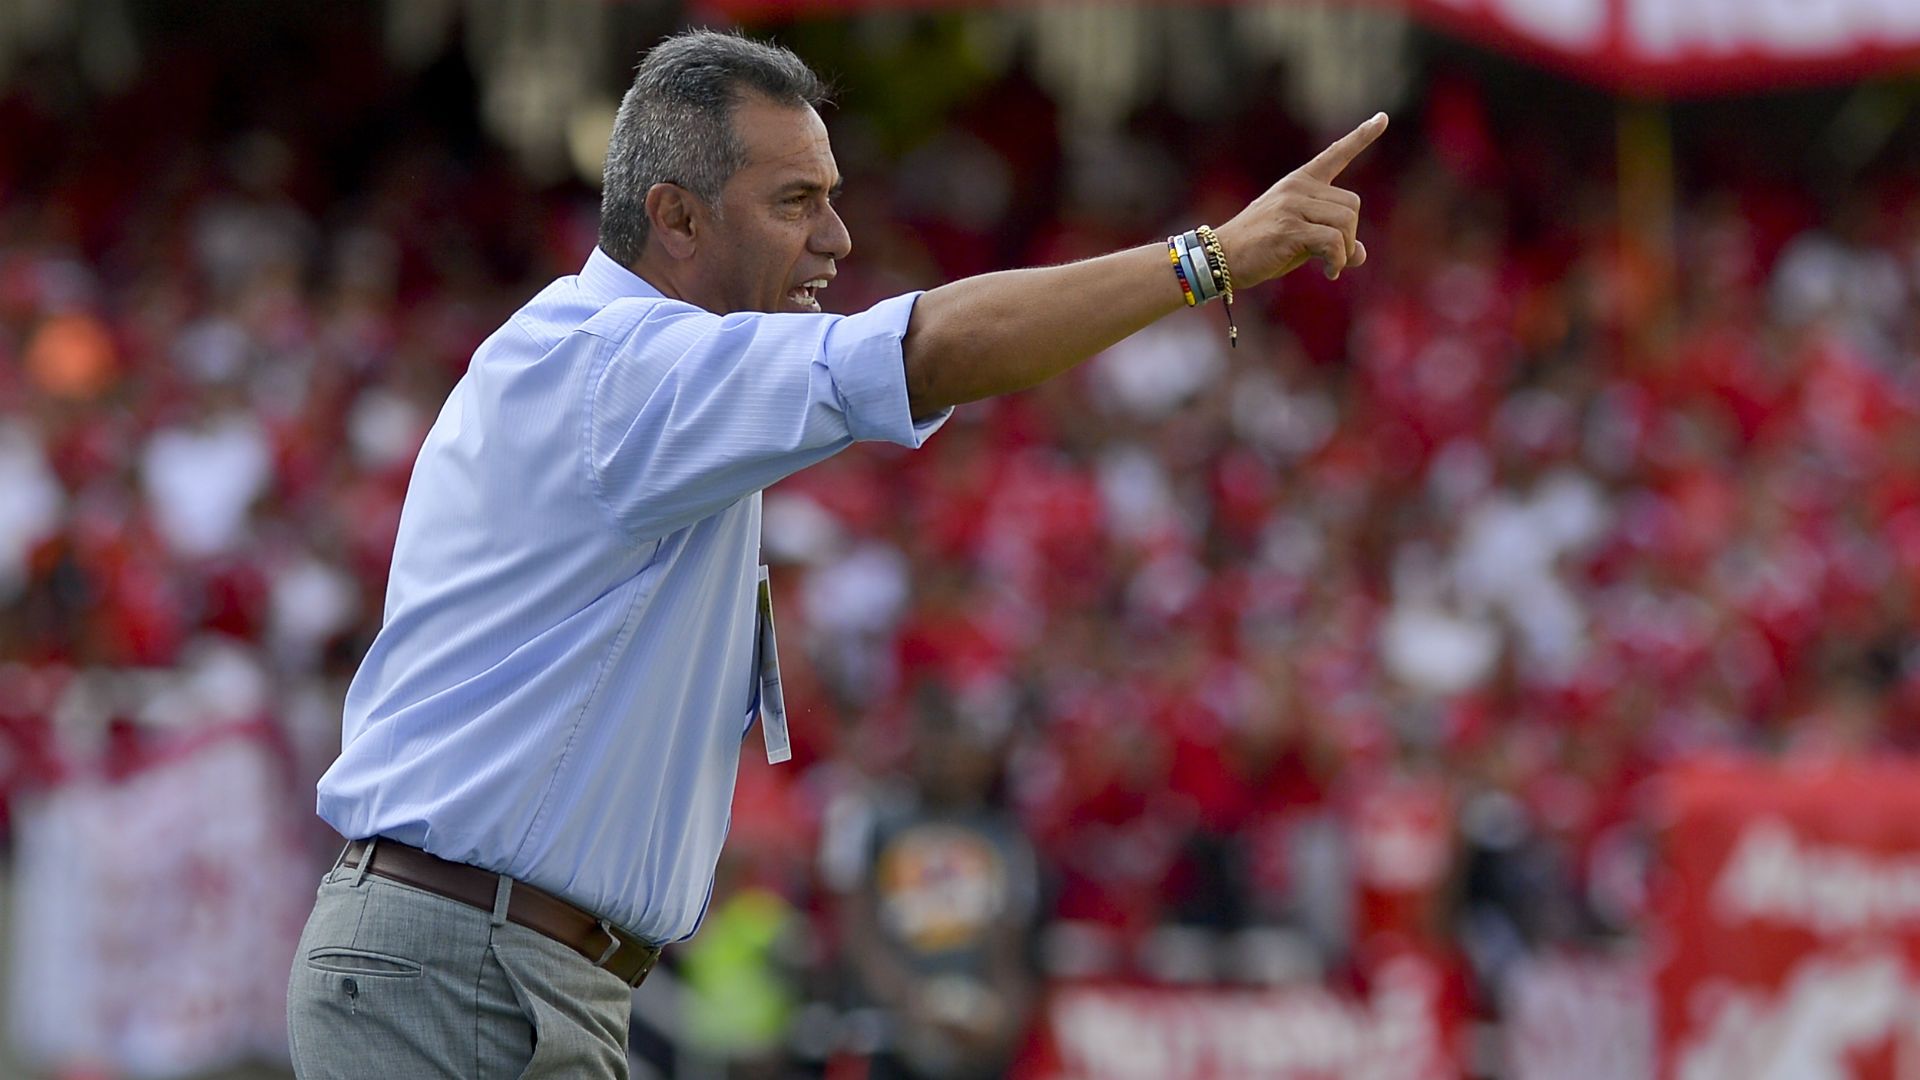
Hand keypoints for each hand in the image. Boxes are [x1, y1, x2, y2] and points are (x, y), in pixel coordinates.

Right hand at [1216, 112, 1387, 287]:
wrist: (1220, 258)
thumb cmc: (1261, 249)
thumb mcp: (1301, 240)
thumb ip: (1330, 241)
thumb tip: (1360, 255)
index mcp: (1300, 182)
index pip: (1335, 154)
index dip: (1362, 136)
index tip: (1382, 117)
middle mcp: (1298, 188)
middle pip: (1352, 204)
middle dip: (1350, 235)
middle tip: (1335, 256)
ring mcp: (1292, 206)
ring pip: (1345, 222)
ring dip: (1345, 250)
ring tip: (1331, 265)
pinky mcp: (1289, 228)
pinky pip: (1332, 242)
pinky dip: (1337, 261)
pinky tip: (1329, 272)